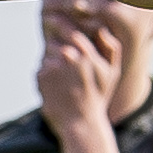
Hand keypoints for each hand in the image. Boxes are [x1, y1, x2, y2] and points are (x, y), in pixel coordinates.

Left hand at [34, 12, 117, 137]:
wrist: (80, 124)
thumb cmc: (98, 97)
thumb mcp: (112, 73)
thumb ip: (111, 48)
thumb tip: (101, 28)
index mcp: (87, 55)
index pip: (73, 33)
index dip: (66, 31)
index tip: (63, 33)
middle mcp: (69, 58)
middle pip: (55, 42)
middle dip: (54, 46)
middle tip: (57, 55)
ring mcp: (53, 67)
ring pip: (46, 56)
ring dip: (50, 63)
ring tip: (62, 81)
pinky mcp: (41, 78)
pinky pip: (40, 69)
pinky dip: (45, 76)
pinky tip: (56, 89)